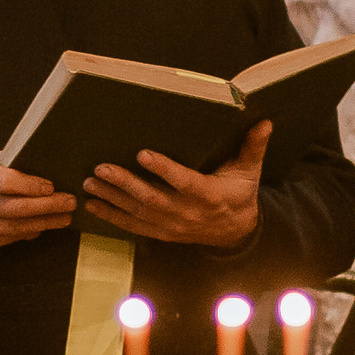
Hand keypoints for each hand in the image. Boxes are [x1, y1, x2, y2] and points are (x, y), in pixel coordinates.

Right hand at [0, 151, 76, 249]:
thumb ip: (3, 163)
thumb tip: (39, 169)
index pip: (5, 182)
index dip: (30, 186)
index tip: (51, 186)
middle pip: (14, 208)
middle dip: (47, 207)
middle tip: (69, 203)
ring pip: (13, 228)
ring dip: (43, 223)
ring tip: (63, 218)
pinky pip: (5, 239)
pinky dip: (25, 234)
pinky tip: (40, 228)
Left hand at [80, 121, 269, 246]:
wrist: (236, 232)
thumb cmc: (240, 193)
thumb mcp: (249, 170)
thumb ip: (253, 146)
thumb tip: (265, 122)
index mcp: (209, 195)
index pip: (184, 182)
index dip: (163, 169)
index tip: (143, 154)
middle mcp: (187, 213)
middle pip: (152, 199)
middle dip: (124, 183)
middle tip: (101, 168)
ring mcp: (172, 226)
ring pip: (138, 212)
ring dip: (111, 198)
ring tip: (90, 183)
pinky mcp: (162, 233)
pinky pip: (133, 226)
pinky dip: (111, 217)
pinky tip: (92, 205)